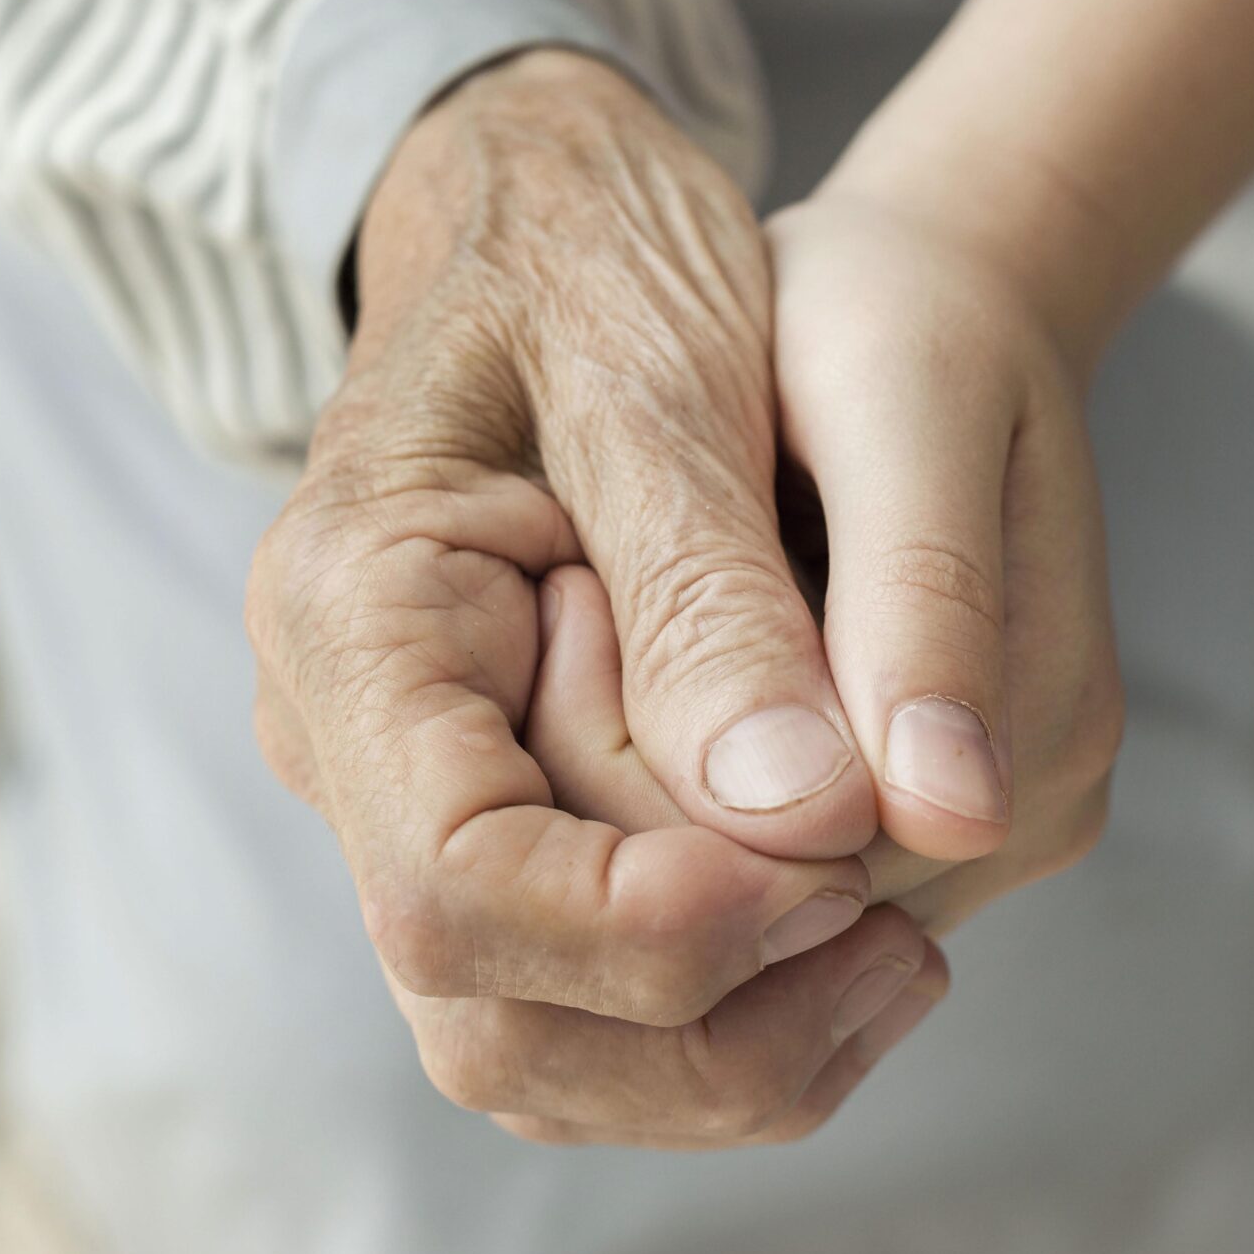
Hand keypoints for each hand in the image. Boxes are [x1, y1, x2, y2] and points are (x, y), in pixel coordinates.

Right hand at [247, 50, 938, 1142]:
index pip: (451, 882)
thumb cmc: (593, 249)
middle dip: (707, 1018)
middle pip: (490, 1014)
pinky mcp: (507, 817)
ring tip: (899, 939)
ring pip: (544, 1044)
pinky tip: (857, 924)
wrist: (548, 209)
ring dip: (731, 1045)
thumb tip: (803, 821)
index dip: (645, 926)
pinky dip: (731, 1008)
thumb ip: (713, 596)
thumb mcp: (661, 375)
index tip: (837, 872)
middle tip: (891, 917)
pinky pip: (593, 996)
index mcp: (354, 614)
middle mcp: (354, 741)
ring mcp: (424, 793)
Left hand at [519, 177, 1125, 942]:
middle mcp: (1011, 820)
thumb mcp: (902, 409)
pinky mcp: (900, 829)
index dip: (651, 774)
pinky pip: (744, 871)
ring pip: (740, 906)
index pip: (809, 873)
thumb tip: (945, 814)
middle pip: (770, 913)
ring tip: (619, 607)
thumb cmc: (905, 325)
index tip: (581, 594)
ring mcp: (957, 837)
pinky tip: (650, 653)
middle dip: (632, 784)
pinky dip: (662, 780)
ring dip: (637, 784)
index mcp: (1037, 731)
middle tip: (579, 592)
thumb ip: (920, 598)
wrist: (929, 308)